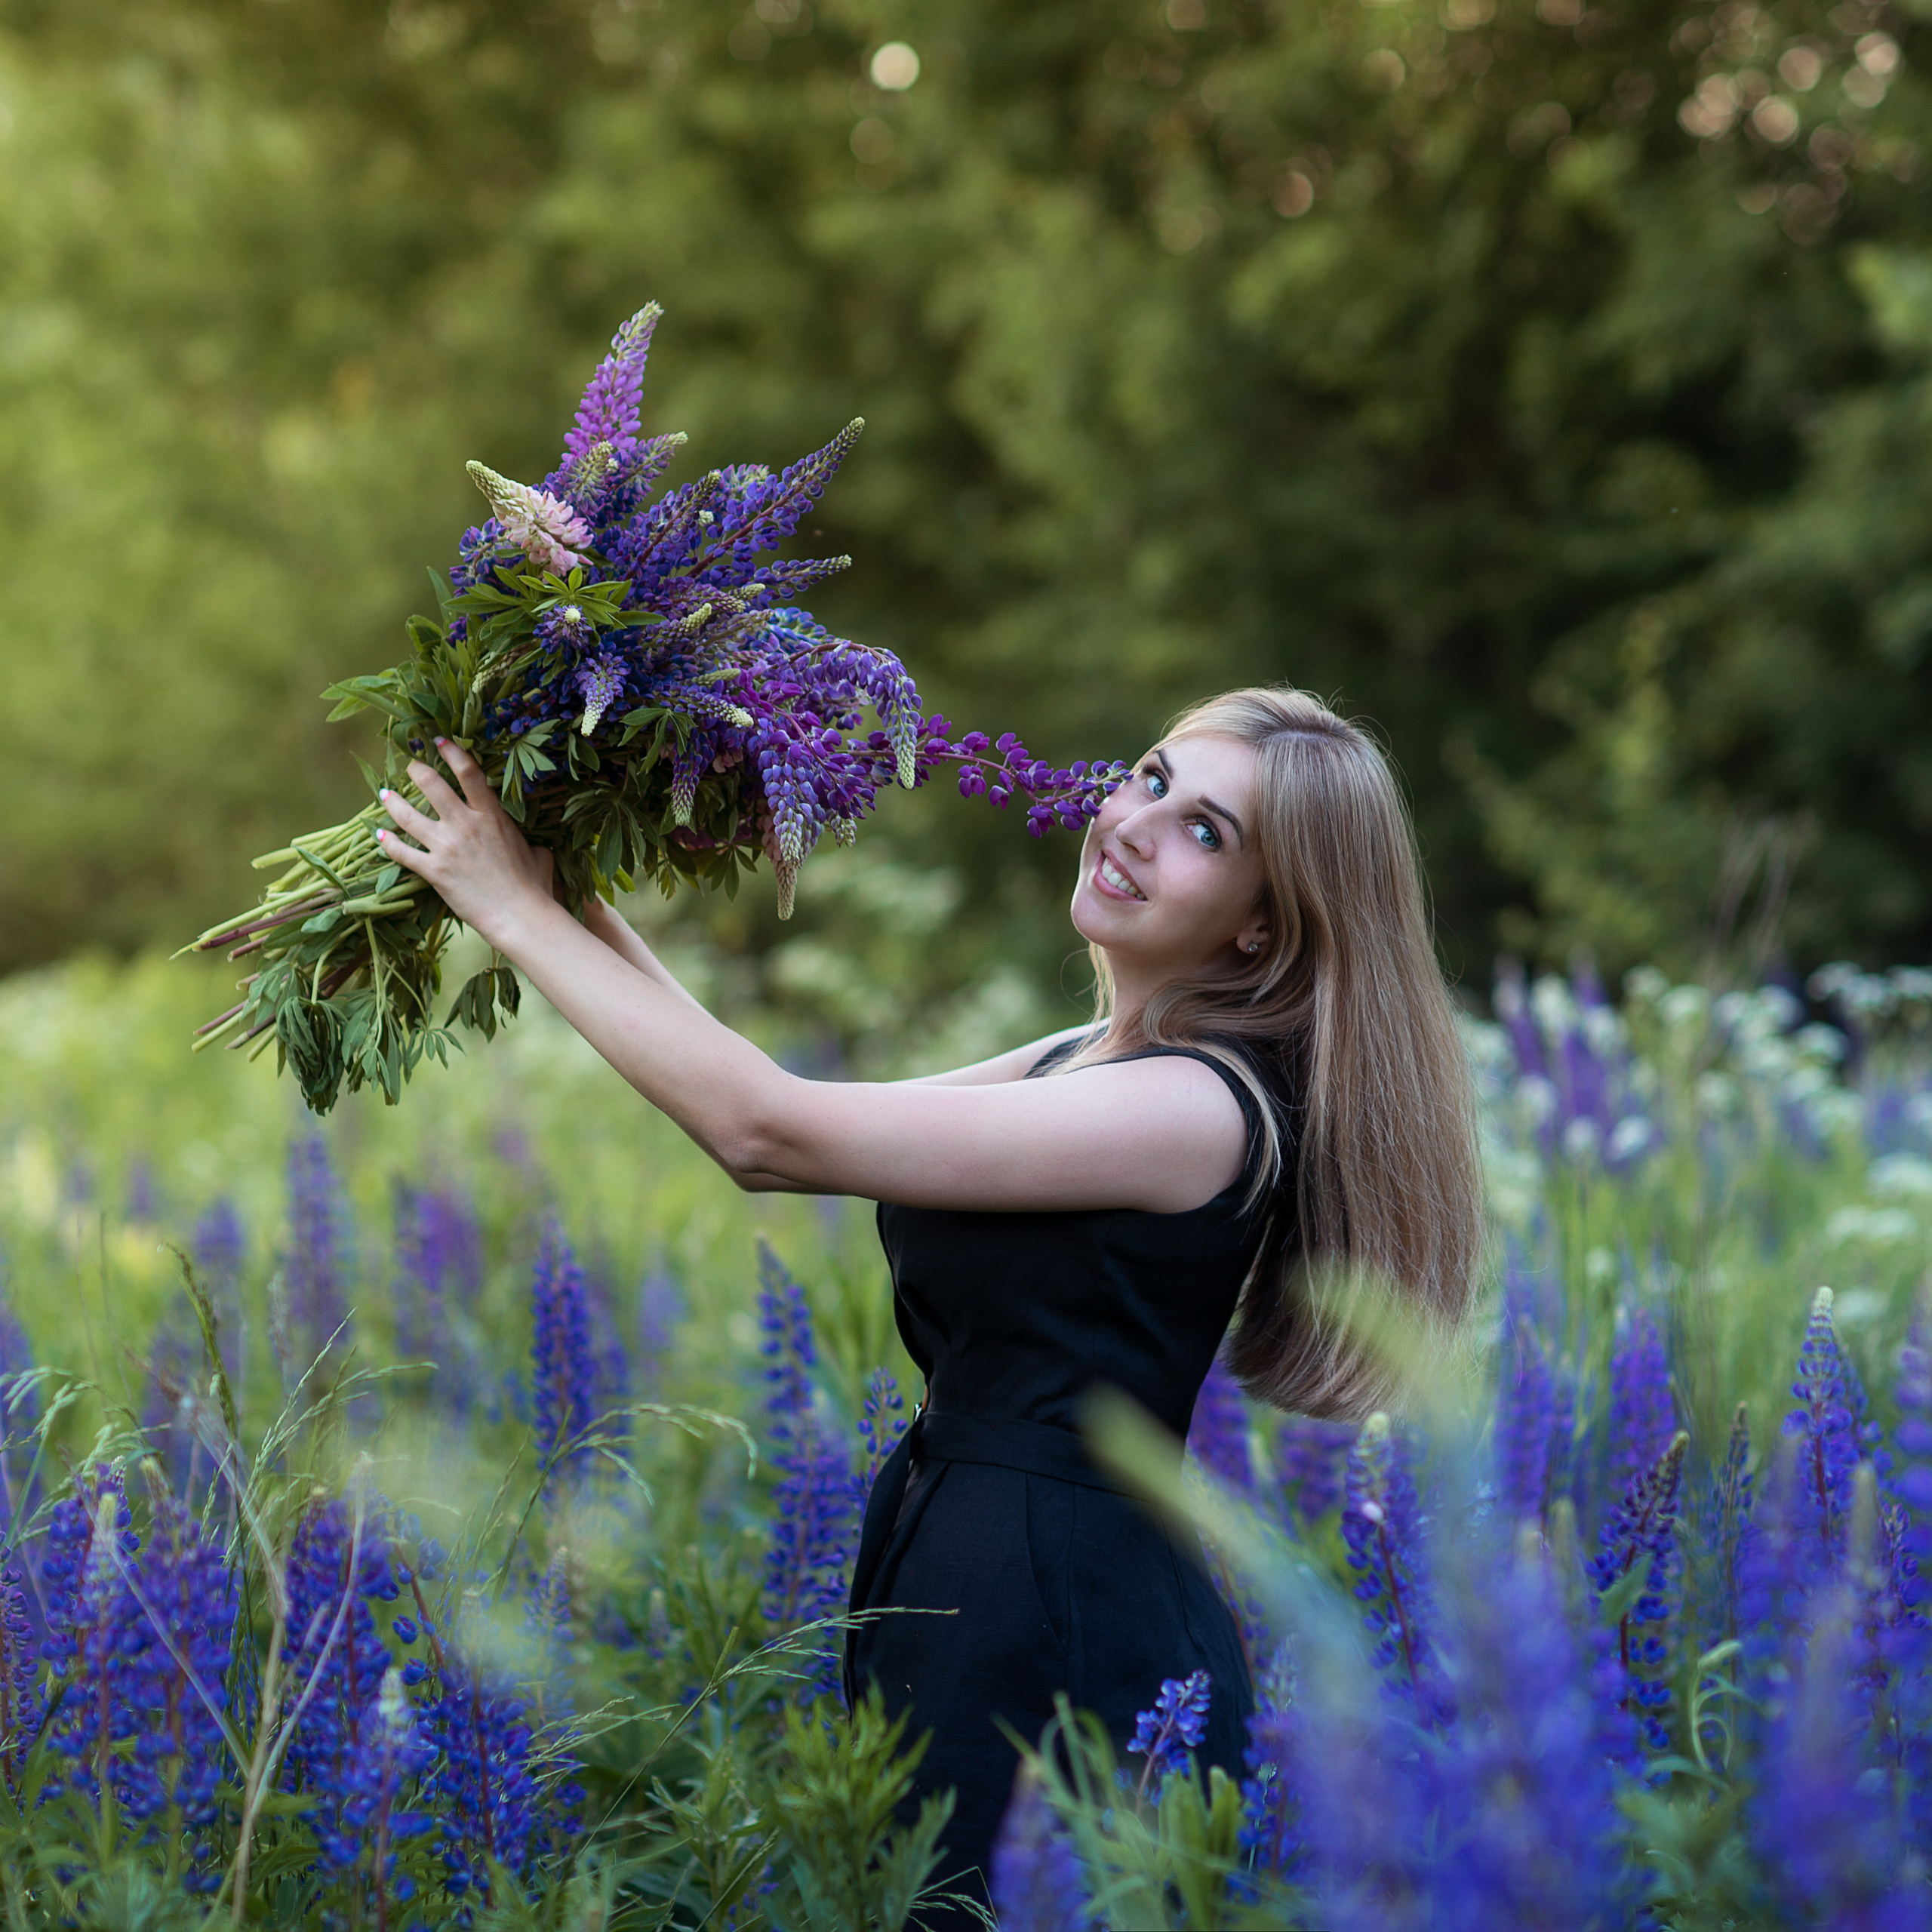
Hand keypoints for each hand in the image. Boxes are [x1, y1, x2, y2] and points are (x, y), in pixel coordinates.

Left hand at [375, 740, 555, 948]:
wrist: (518, 914)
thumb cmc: (534, 886)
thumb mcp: (539, 855)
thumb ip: (530, 843)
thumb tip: (535, 847)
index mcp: (491, 816)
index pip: (468, 772)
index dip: (451, 752)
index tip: (439, 741)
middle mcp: (465, 824)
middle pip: (431, 785)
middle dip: (416, 771)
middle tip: (410, 766)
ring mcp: (446, 847)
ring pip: (408, 816)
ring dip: (393, 803)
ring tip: (384, 795)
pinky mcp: (433, 870)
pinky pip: (402, 852)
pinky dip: (389, 842)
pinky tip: (381, 835)